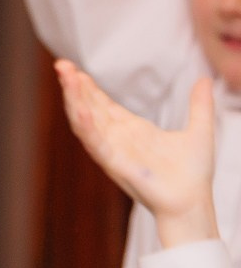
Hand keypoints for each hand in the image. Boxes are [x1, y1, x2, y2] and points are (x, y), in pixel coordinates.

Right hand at [56, 60, 218, 246]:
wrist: (193, 202)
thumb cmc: (193, 174)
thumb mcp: (199, 130)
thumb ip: (199, 105)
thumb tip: (205, 79)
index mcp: (132, 130)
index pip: (103, 104)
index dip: (89, 87)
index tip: (75, 69)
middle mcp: (118, 139)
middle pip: (89, 108)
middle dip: (74, 87)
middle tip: (61, 65)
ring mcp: (114, 151)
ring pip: (87, 122)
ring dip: (75, 101)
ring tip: (68, 79)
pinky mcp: (116, 164)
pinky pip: (97, 144)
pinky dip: (87, 127)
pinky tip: (81, 110)